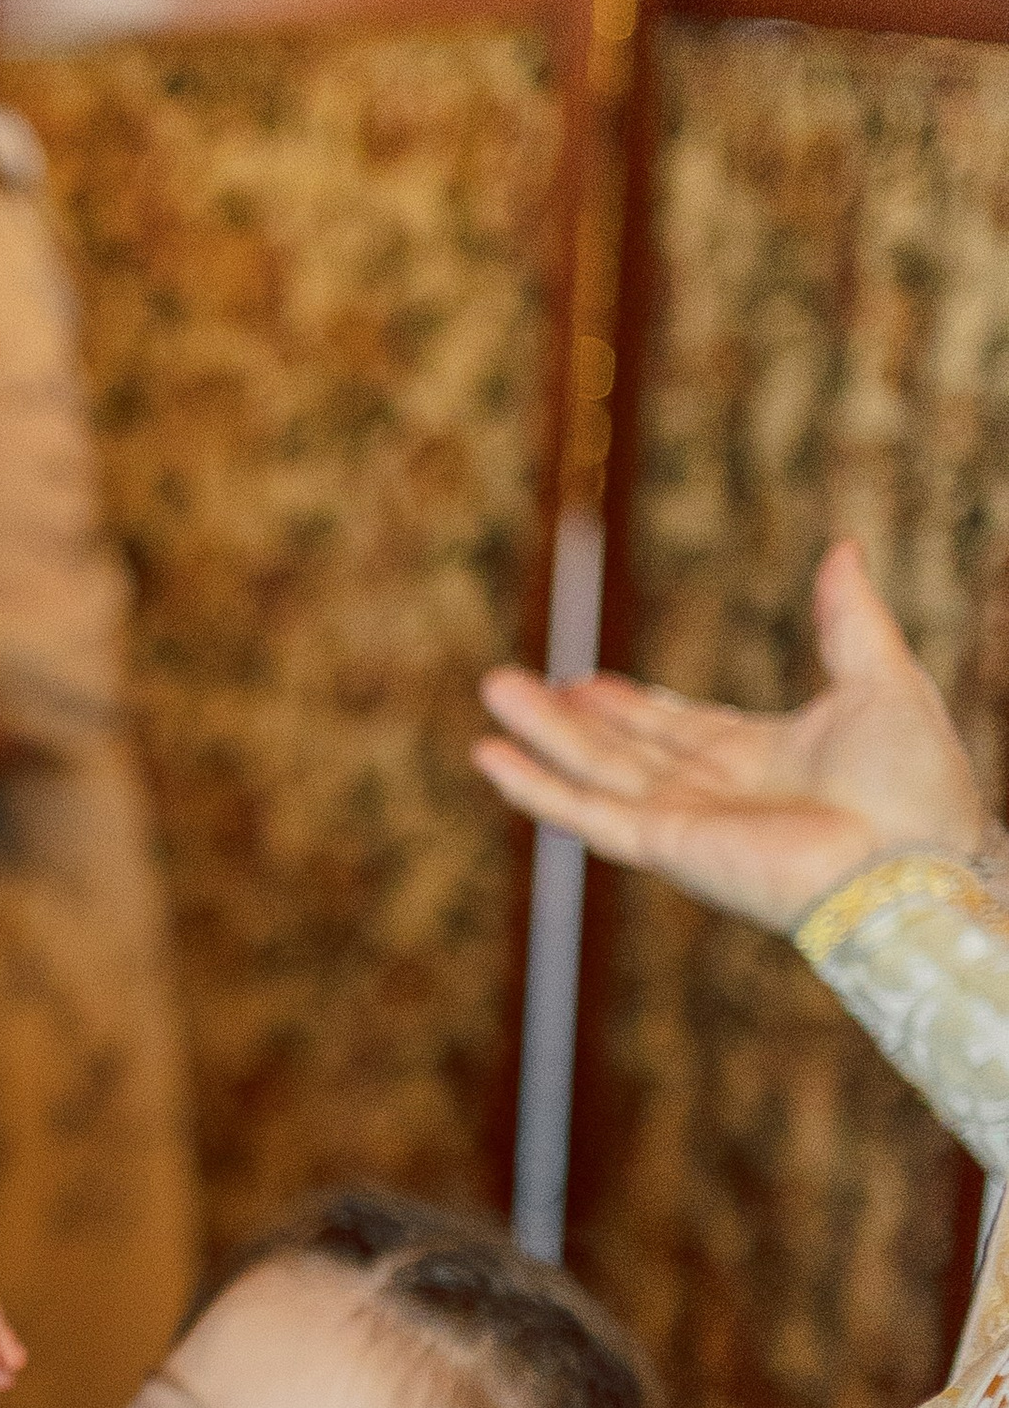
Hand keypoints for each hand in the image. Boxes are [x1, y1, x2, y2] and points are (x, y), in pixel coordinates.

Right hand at [472, 540, 986, 932]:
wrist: (913, 859)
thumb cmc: (916, 785)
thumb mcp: (883, 678)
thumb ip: (848, 618)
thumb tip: (842, 548)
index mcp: (764, 759)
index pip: (679, 730)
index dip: (630, 707)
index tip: (586, 684)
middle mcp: (716, 795)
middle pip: (624, 749)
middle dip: (570, 717)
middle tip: (516, 682)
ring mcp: (685, 822)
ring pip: (595, 770)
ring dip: (541, 734)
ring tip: (494, 692)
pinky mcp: (665, 845)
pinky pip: (586, 813)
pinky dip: (536, 787)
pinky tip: (491, 757)